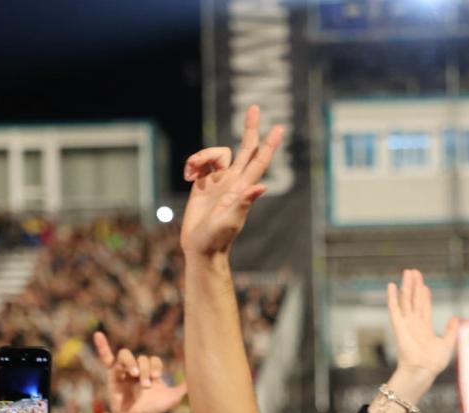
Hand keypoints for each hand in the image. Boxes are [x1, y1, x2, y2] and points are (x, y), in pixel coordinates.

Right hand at [94, 332, 185, 412]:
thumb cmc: (153, 411)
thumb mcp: (172, 398)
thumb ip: (184, 388)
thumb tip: (201, 380)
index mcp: (151, 372)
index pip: (153, 359)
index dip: (155, 366)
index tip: (157, 379)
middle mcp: (138, 369)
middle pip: (141, 357)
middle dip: (145, 370)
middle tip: (145, 385)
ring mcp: (124, 371)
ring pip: (126, 355)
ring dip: (131, 363)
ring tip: (133, 375)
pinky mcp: (112, 375)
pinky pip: (105, 357)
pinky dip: (102, 346)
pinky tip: (98, 334)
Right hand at [180, 105, 284, 257]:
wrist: (201, 248)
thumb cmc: (216, 239)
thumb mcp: (230, 221)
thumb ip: (244, 203)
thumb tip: (260, 186)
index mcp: (242, 187)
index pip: (259, 161)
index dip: (269, 144)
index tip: (279, 127)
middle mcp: (233, 181)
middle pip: (245, 148)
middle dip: (250, 128)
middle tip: (254, 107)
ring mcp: (218, 182)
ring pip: (216, 153)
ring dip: (202, 155)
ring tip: (191, 171)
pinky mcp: (203, 185)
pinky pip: (200, 163)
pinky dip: (193, 164)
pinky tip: (188, 177)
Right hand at [386, 269, 458, 385]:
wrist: (423, 370)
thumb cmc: (433, 363)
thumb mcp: (447, 344)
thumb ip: (451, 331)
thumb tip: (456, 318)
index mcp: (424, 329)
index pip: (424, 308)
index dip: (425, 296)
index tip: (425, 286)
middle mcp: (414, 324)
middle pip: (414, 300)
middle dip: (415, 285)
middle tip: (414, 272)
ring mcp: (405, 323)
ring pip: (405, 299)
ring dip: (406, 285)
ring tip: (407, 272)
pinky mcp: (398, 325)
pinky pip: (394, 308)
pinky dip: (392, 296)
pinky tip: (391, 285)